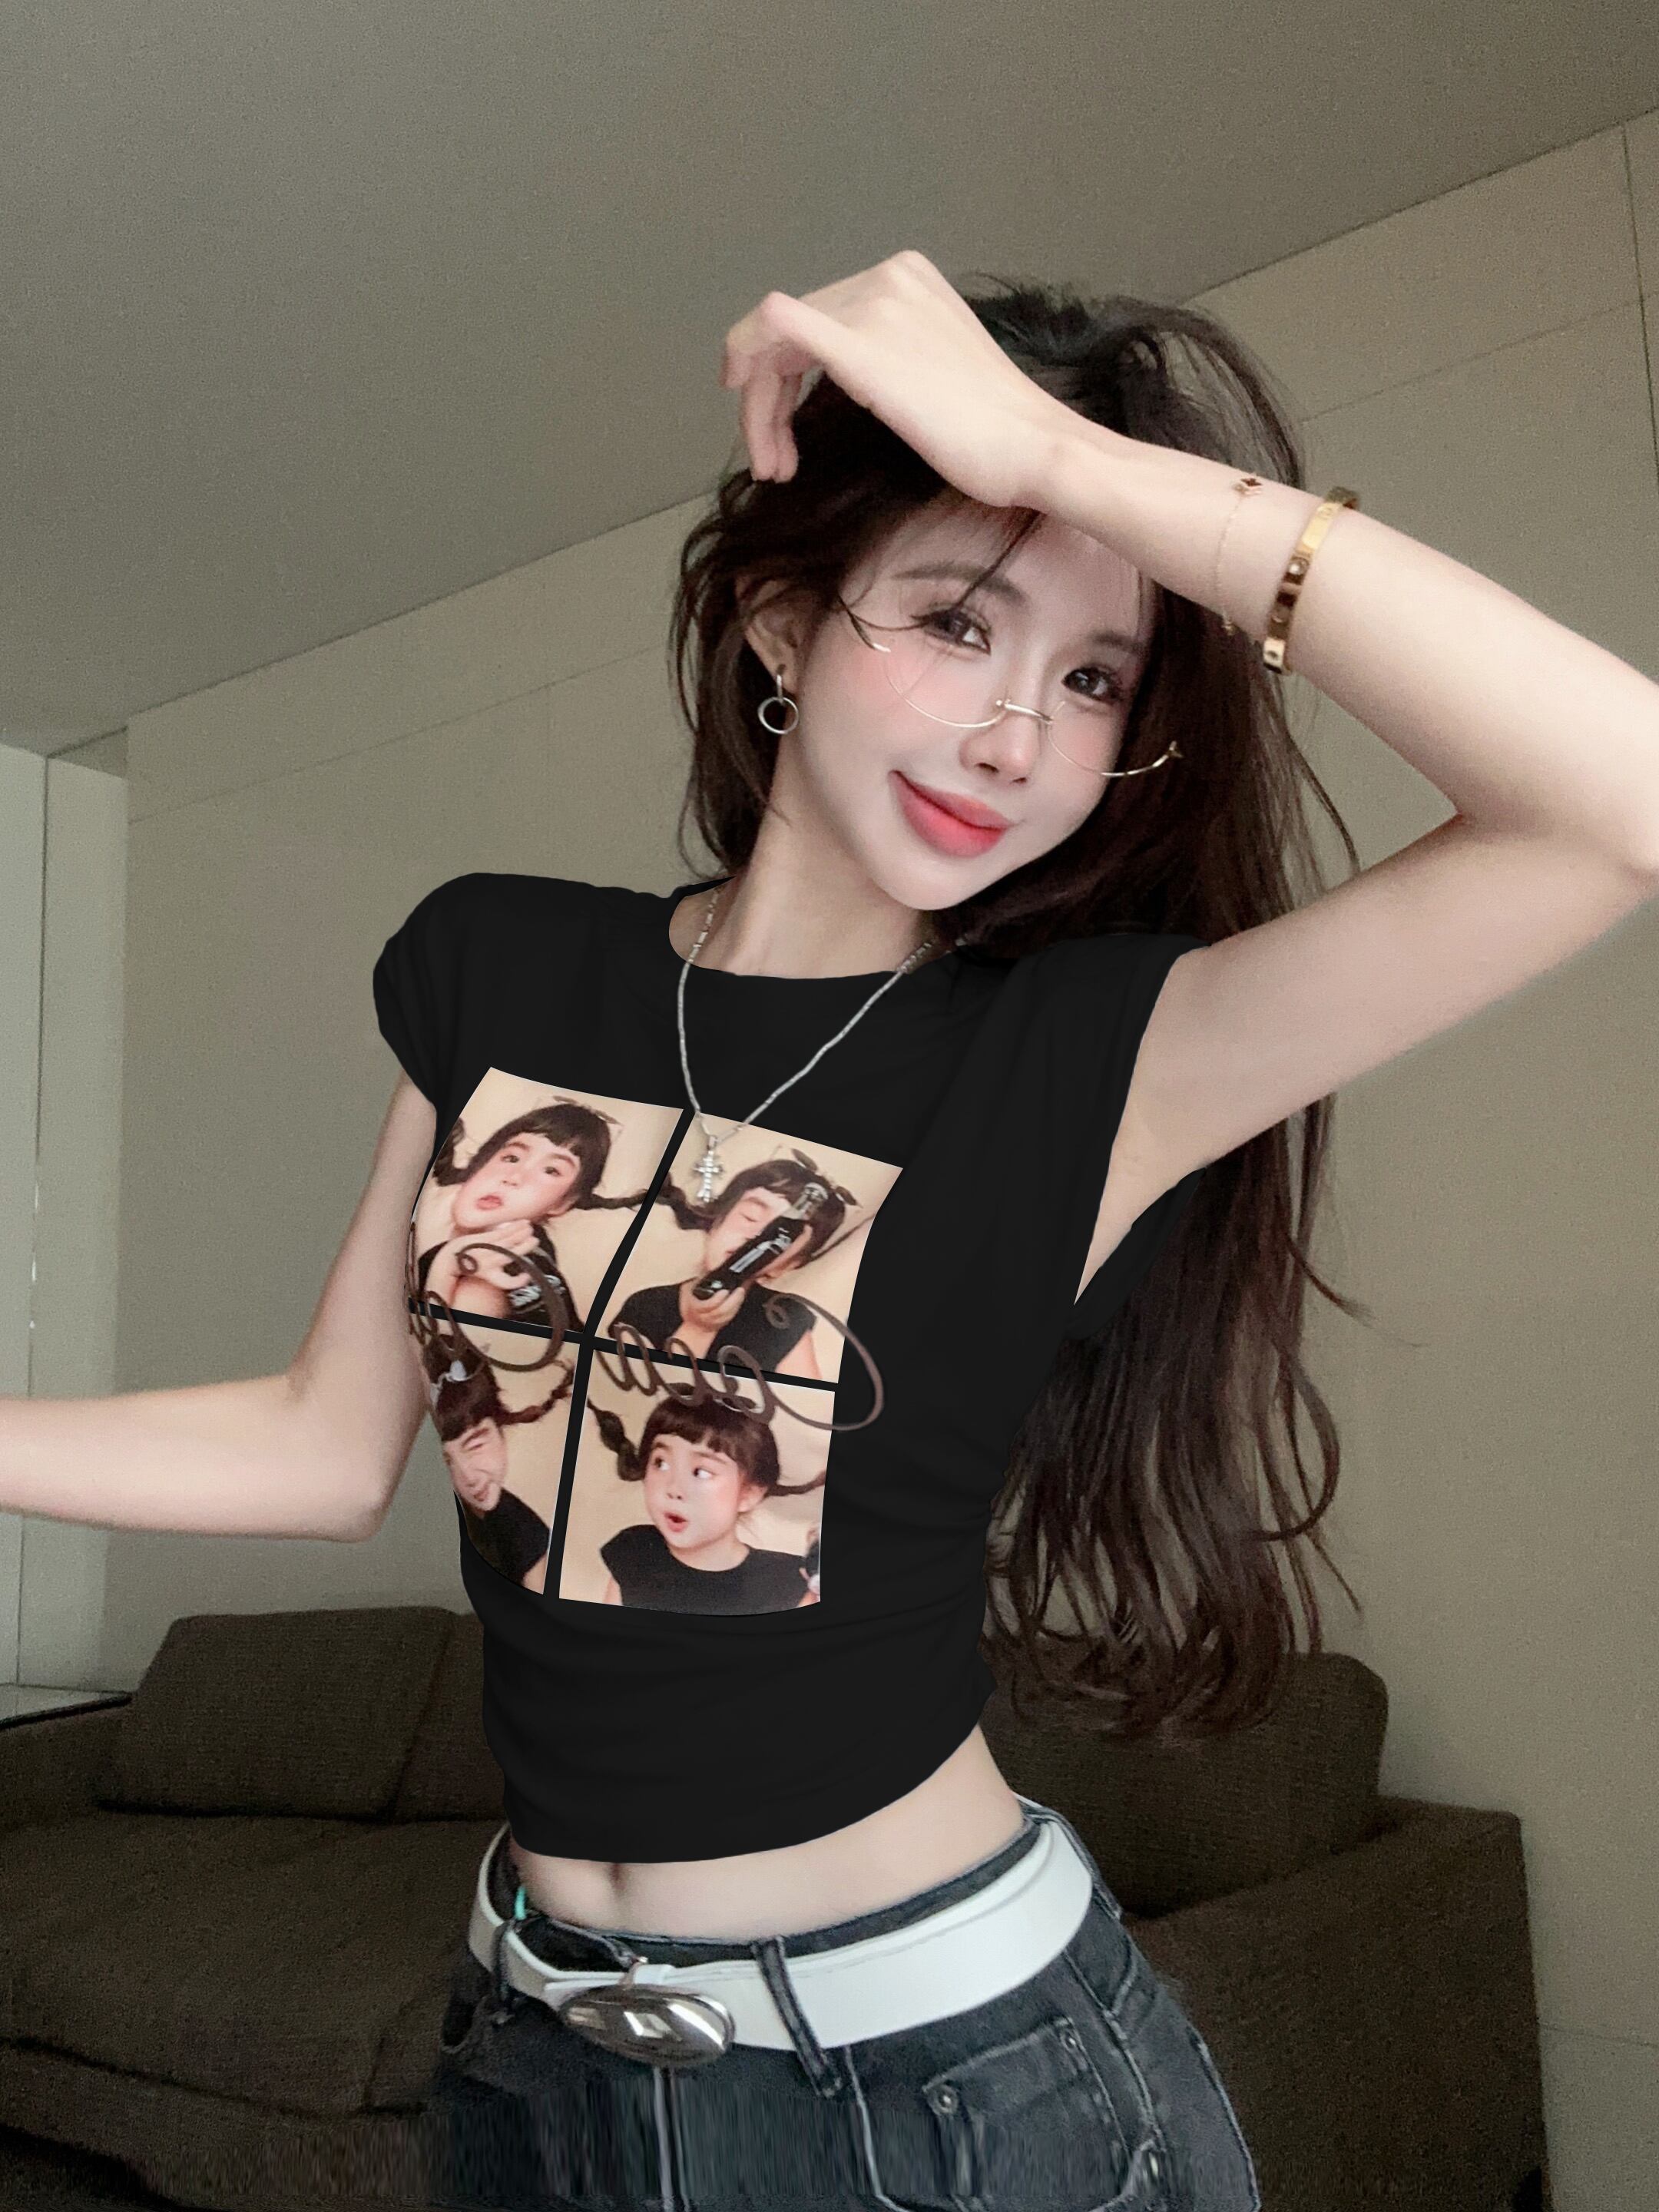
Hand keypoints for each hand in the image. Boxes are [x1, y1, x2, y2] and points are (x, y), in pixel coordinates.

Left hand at [720, 250, 1072, 512]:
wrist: (1031, 446)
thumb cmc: (993, 431)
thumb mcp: (931, 369)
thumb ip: (887, 354)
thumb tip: (841, 374)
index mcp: (906, 277)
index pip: (819, 316)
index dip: (782, 373)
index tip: (776, 425)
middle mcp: (886, 277)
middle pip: (791, 333)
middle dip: (767, 400)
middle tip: (772, 462)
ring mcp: (873, 304)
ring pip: (776, 341)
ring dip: (760, 409)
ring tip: (774, 466)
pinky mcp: (860, 345)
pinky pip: (776, 325)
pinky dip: (747, 360)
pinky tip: (749, 416)